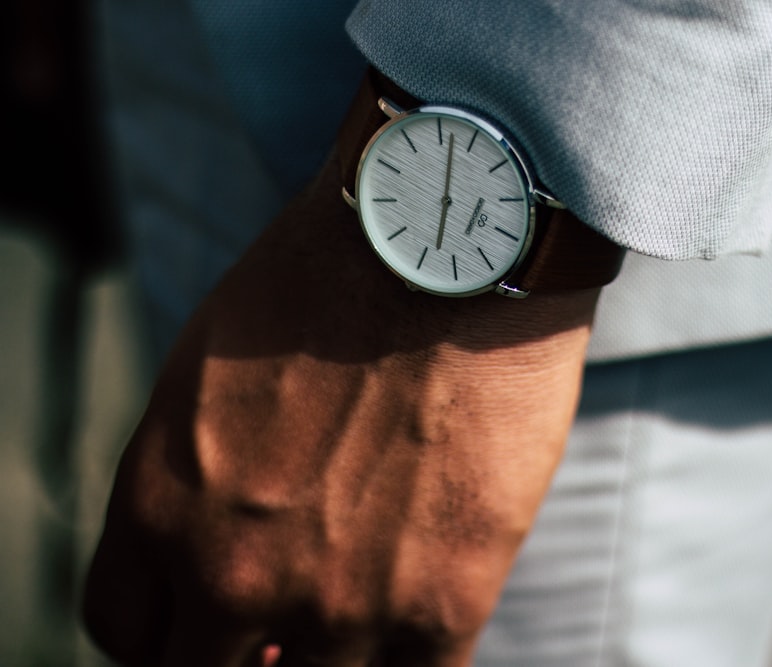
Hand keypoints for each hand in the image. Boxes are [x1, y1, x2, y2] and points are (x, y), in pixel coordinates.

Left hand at [83, 145, 599, 665]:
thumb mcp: (208, 368)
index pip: (126, 631)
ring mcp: (337, 601)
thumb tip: (229, 547)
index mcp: (159, 506)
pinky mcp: (442, 602)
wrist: (451, 247)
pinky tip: (420, 618)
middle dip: (241, 657)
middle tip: (283, 629)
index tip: (209, 618)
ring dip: (328, 661)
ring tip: (363, 602)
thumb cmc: (332, 283)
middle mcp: (230, 572)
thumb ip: (193, 476)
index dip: (170, 633)